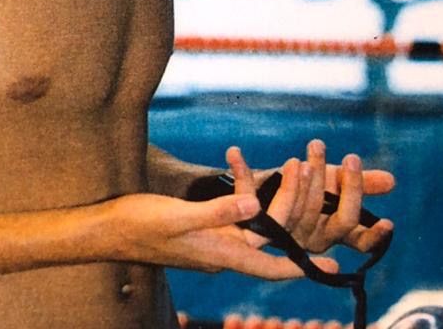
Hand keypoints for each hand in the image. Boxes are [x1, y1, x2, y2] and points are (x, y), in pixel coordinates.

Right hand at [102, 189, 338, 279]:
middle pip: (270, 238)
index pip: (271, 264)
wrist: (108, 229)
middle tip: (315, 180)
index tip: (335, 266)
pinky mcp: (203, 230)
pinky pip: (237, 218)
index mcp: (221, 254)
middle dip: (296, 213)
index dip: (303, 266)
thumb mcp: (178, 217)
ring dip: (278, 202)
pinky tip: (251, 181)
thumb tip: (257, 203)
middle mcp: (222, 251)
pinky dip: (250, 199)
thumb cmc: (139, 225)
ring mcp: (213, 242)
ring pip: (256, 226)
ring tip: (296, 175)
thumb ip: (218, 211)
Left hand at [228, 140, 393, 255]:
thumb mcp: (328, 180)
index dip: (371, 235)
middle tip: (335, 152)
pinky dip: (241, 171)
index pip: (354, 237)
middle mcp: (304, 235)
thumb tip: (392, 181)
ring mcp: (277, 230)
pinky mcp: (248, 219)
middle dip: (332, 182)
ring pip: (290, 208)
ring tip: (303, 153)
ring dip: (296, 179)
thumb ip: (354, 182)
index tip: (386, 221)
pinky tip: (234, 151)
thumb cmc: (298, 185)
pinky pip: (246, 195)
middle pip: (324, 215)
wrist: (249, 192)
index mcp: (327, 231)